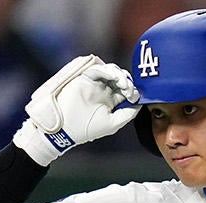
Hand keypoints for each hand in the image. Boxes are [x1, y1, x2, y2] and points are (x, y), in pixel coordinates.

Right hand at [12, 55, 140, 165]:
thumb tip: (139, 103)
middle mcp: (103, 91)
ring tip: (123, 84)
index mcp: (110, 101)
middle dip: (128, 82)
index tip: (134, 97)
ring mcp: (94, 84)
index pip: (125, 91)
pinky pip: (98, 70)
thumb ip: (127, 114)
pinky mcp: (84, 79)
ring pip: (111, 72)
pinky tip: (113, 77)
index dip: (132, 91)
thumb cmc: (87, 129)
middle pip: (120, 79)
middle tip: (128, 89)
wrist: (65, 128)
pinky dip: (107, 71)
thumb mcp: (113, 123)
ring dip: (119, 75)